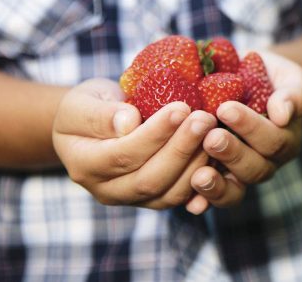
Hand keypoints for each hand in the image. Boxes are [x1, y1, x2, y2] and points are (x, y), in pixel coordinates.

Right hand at [52, 78, 215, 208]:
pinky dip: (203, 178)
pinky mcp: (156, 198)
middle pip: (150, 179)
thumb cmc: (88, 107)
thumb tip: (129, 123)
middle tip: (205, 119)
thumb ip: (101, 114)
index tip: (181, 108)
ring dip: (196, 163)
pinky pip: (183, 196)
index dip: (155, 134)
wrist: (92, 126)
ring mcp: (133, 199)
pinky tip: (219, 153)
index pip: (123, 154)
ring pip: (170, 193)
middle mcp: (108, 190)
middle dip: (181, 149)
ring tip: (214, 130)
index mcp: (84, 165)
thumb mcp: (83, 102)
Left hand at [185, 51, 301, 213]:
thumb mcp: (285, 76)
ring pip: (236, 190)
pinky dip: (204, 202)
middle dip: (233, 154)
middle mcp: (267, 161)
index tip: (225, 108)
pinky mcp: (220, 181)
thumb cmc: (265, 75)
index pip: (273, 139)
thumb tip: (283, 115)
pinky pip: (215, 198)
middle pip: (256, 168)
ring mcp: (242, 175)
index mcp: (286, 138)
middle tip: (210, 138)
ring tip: (198, 176)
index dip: (251, 127)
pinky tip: (191, 203)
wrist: (242, 81)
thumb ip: (291, 94)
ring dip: (218, 185)